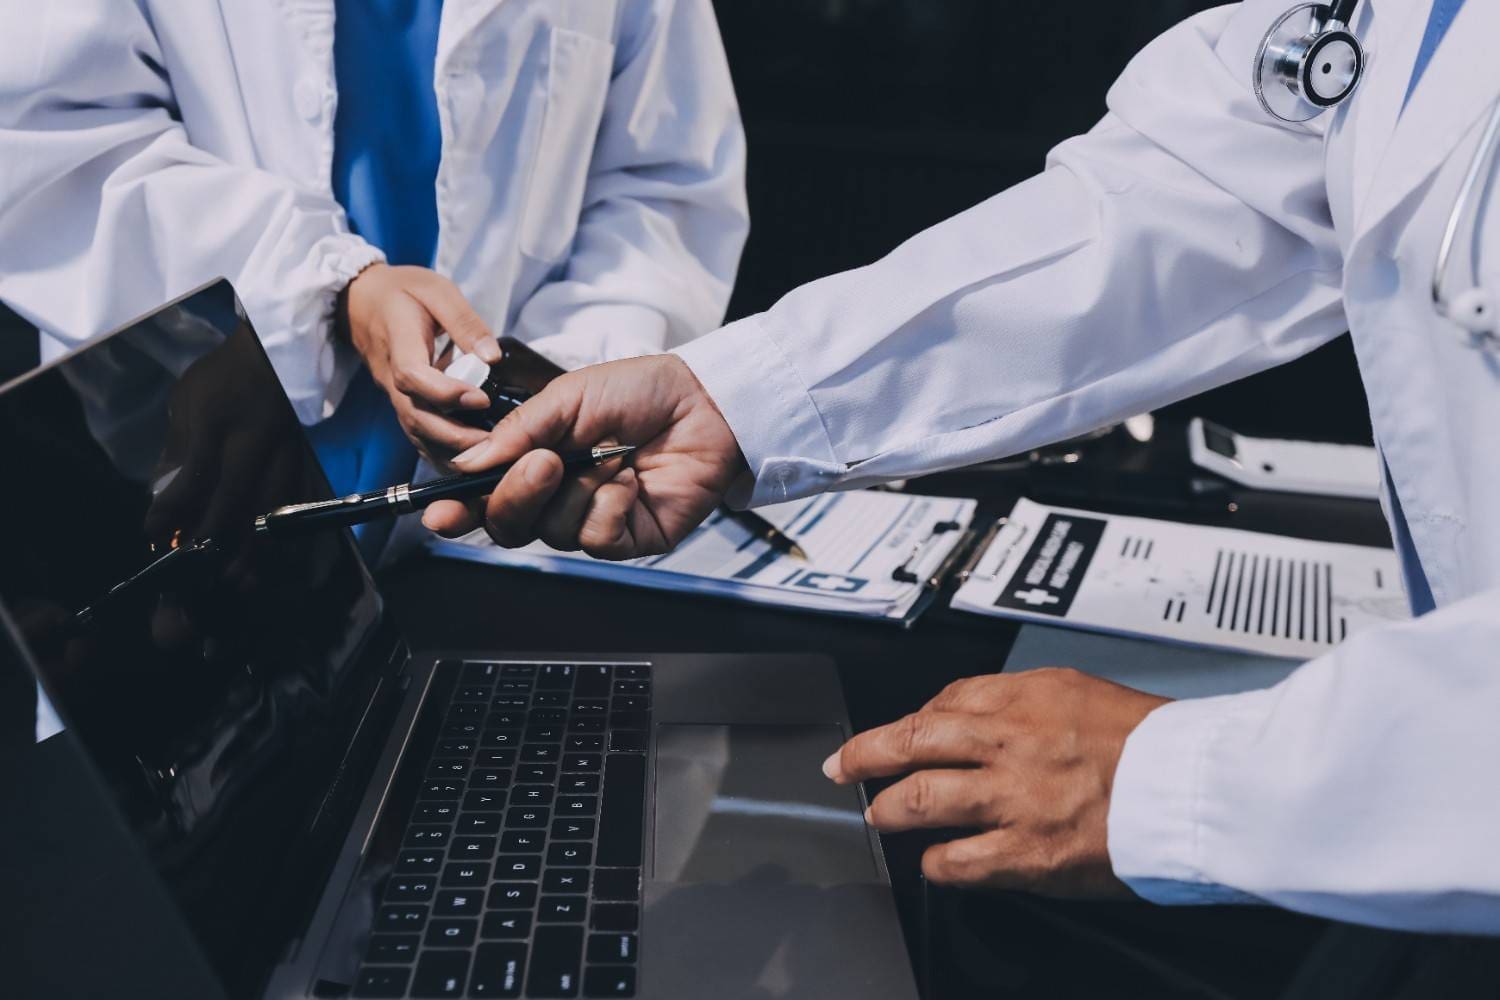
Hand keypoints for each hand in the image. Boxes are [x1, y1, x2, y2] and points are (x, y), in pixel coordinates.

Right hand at [344, 264, 501, 460]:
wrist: (362, 302)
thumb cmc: (403, 293)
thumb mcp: (437, 291)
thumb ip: (464, 321)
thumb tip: (492, 357)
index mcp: (399, 342)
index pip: (414, 376)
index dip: (445, 393)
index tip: (480, 398)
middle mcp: (391, 377)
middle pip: (415, 416)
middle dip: (453, 436)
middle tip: (492, 444)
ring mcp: (393, 394)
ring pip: (415, 431)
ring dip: (449, 450)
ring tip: (487, 456)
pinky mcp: (401, 403)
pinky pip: (417, 434)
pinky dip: (440, 451)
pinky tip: (469, 459)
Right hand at [421, 355, 746, 557]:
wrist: (702, 402)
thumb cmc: (638, 392)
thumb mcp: (567, 398)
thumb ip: (517, 432)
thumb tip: (470, 464)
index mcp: (535, 461)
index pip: (484, 496)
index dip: (457, 510)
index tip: (437, 513)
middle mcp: (557, 496)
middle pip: (508, 524)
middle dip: (517, 495)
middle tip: (546, 462)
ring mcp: (592, 520)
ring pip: (551, 532)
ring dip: (577, 491)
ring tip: (611, 457)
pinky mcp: (627, 538)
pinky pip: (595, 539)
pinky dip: (608, 508)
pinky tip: (629, 483)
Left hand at [824, 668, 1169, 896]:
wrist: (1199, 787)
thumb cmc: (1154, 742)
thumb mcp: (1082, 692)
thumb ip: (1024, 701)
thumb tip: (971, 715)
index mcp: (1026, 696)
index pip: (945, 700)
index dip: (911, 720)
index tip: (896, 732)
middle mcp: (1012, 741)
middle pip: (914, 739)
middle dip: (867, 753)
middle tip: (844, 765)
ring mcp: (1015, 799)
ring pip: (922, 799)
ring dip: (890, 809)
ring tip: (879, 815)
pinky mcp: (1029, 853)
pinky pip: (959, 861)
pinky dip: (938, 862)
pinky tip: (936, 862)